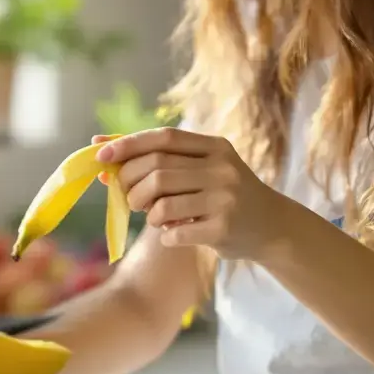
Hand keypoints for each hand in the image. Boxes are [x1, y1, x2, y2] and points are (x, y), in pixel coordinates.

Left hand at [95, 128, 287, 259]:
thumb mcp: (202, 168)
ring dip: (147, 213)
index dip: (128, 144)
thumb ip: (159, 159)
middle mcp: (222, 168)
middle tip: (131, 199)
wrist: (273, 227)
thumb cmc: (225, 194)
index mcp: (215, 147)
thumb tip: (102, 148)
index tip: (101, 154)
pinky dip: (165, 235)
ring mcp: (224, 198)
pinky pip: (174, 232)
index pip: (164, 137)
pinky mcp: (223, 228)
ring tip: (155, 217)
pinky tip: (174, 233)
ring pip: (162, 204)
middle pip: (157, 171)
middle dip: (132, 186)